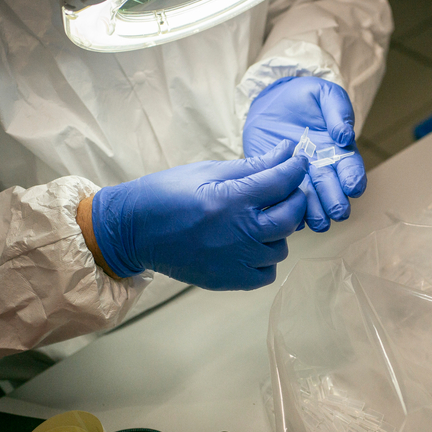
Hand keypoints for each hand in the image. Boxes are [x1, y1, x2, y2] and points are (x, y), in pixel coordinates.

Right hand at [83, 140, 307, 289]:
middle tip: (286, 191)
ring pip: (281, 247)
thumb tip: (287, 152)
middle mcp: (240, 232)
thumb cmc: (168, 194)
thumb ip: (252, 166)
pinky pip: (266, 273)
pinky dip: (265, 259)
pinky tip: (252, 246)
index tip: (298, 161)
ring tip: (261, 220)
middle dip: (295, 199)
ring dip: (279, 232)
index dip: (296, 168)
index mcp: (232, 199)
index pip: (282, 181)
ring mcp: (237, 260)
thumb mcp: (208, 171)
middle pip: (291, 217)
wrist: (133, 231)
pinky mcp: (230, 280)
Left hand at [243, 76, 366, 231]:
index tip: (353, 187)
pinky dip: (287, 211)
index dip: (354, 178)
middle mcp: (323, 171)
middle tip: (337, 211)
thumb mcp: (325, 96)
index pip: (351, 169)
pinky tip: (290, 217)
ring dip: (315, 213)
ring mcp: (301, 180)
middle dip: (336, 202)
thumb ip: (337, 112)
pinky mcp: (277, 183)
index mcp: (339, 152)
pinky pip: (283, 201)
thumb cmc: (305, 98)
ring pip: (311, 203)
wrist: (271, 102)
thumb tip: (345, 135)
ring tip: (318, 221)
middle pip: (332, 191)